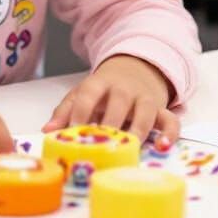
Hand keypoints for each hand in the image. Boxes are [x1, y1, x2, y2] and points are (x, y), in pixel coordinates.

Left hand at [42, 55, 178, 142]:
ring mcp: (143, 98)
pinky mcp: (160, 109)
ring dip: (139, 130)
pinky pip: (170, 120)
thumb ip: (65, 111)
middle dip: (111, 123)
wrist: (135, 69)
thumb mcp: (82, 93)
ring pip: (145, 112)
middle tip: (103, 145)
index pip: (88, 94)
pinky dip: (170, 133)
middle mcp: (123, 89)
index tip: (74, 131)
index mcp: (99, 83)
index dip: (81, 112)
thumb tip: (47, 131)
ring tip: (131, 147)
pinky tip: (164, 146)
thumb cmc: (103, 90)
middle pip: (119, 102)